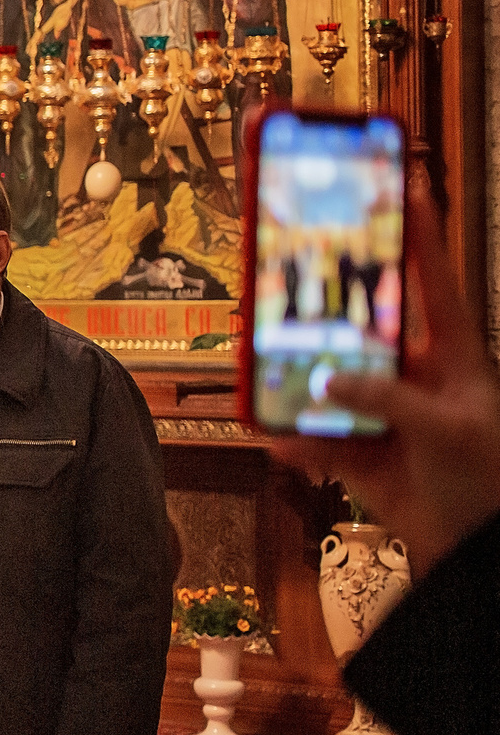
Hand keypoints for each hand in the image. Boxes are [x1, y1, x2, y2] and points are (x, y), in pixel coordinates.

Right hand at [277, 180, 499, 583]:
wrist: (476, 554)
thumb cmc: (485, 479)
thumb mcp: (445, 429)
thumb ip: (385, 399)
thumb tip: (325, 380)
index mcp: (452, 354)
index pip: (433, 278)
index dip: (418, 231)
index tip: (402, 181)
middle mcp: (413, 375)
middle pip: (360, 323)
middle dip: (322, 301)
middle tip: (284, 268)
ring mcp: (384, 414)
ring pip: (327, 379)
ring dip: (293, 375)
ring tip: (257, 356)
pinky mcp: (360, 454)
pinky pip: (314, 438)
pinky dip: (292, 440)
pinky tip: (274, 437)